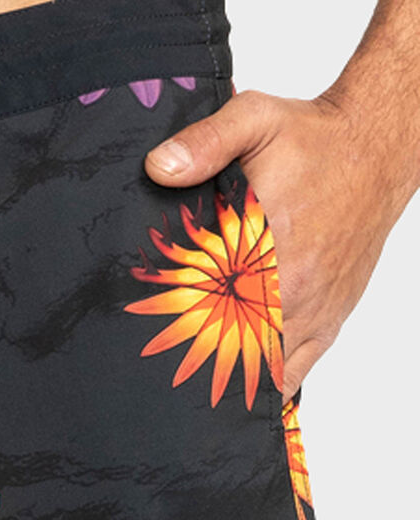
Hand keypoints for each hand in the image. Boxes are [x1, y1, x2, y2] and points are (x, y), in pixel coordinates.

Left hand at [143, 90, 395, 401]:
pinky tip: (236, 399)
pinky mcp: (328, 320)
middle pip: (230, 345)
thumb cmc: (315, 139)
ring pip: (262, 368)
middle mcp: (294, 287)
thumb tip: (158, 167)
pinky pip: (295, 372)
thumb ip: (205, 142)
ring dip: (226, 379)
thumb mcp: (255, 120)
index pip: (208, 303)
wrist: (375, 150)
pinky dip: (266, 388)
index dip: (172, 327)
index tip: (145, 342)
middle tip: (156, 375)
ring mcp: (312, 310)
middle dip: (191, 360)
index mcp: (270, 246)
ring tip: (186, 396)